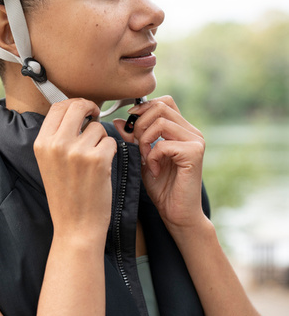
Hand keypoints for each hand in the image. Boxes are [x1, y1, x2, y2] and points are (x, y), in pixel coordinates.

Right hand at [34, 99, 116, 241]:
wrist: (75, 226)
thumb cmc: (66, 196)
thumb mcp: (49, 163)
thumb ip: (57, 137)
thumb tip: (75, 110)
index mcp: (41, 143)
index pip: (58, 106)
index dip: (74, 104)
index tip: (83, 111)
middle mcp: (57, 144)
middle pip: (78, 106)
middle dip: (91, 109)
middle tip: (95, 118)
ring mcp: (77, 151)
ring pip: (98, 127)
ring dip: (101, 139)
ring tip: (94, 160)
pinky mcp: (98, 160)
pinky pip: (110, 142)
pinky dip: (111, 152)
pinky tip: (102, 169)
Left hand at [113, 96, 205, 231]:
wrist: (178, 214)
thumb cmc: (161, 188)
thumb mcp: (142, 158)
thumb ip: (132, 139)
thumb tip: (119, 121)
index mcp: (182, 129)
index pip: (163, 102)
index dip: (143, 108)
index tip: (130, 125)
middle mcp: (192, 131)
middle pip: (160, 107)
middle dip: (140, 124)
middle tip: (137, 146)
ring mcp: (196, 140)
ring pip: (160, 122)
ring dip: (144, 140)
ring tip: (145, 159)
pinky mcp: (194, 153)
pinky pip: (163, 143)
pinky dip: (152, 156)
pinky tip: (154, 170)